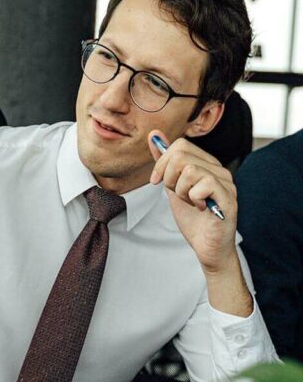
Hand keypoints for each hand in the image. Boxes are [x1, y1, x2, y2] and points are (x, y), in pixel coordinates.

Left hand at [148, 131, 252, 316]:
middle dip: (168, 177)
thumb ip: (164, 162)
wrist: (207, 247)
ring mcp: (225, 182)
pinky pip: (203, 184)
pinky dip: (193, 198)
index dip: (161, 162)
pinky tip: (200, 208)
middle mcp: (218, 169)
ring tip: (190, 203)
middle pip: (181, 154)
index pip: (180, 145)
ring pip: (189, 170)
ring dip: (181, 191)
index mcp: (206, 164)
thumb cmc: (193, 219)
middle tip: (177, 194)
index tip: (156, 182)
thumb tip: (154, 135)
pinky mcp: (228, 197)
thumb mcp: (172, 186)